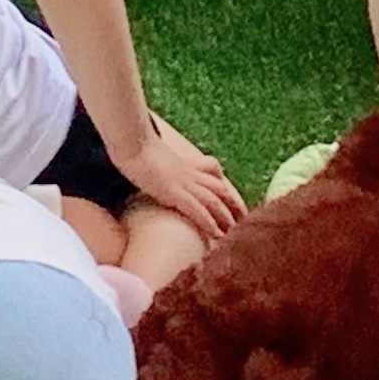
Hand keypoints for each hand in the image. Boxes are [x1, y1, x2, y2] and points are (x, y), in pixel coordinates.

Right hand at [110, 117, 243, 239]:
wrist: (132, 144)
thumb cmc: (138, 151)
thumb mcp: (157, 157)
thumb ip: (165, 164)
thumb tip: (160, 173)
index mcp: (188, 164)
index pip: (215, 173)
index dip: (227, 189)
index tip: (236, 204)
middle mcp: (191, 173)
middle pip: (222, 189)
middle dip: (235, 207)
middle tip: (246, 224)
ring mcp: (184, 182)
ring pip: (214, 201)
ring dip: (226, 219)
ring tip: (235, 235)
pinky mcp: (174, 191)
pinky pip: (197, 209)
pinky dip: (209, 223)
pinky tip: (217, 236)